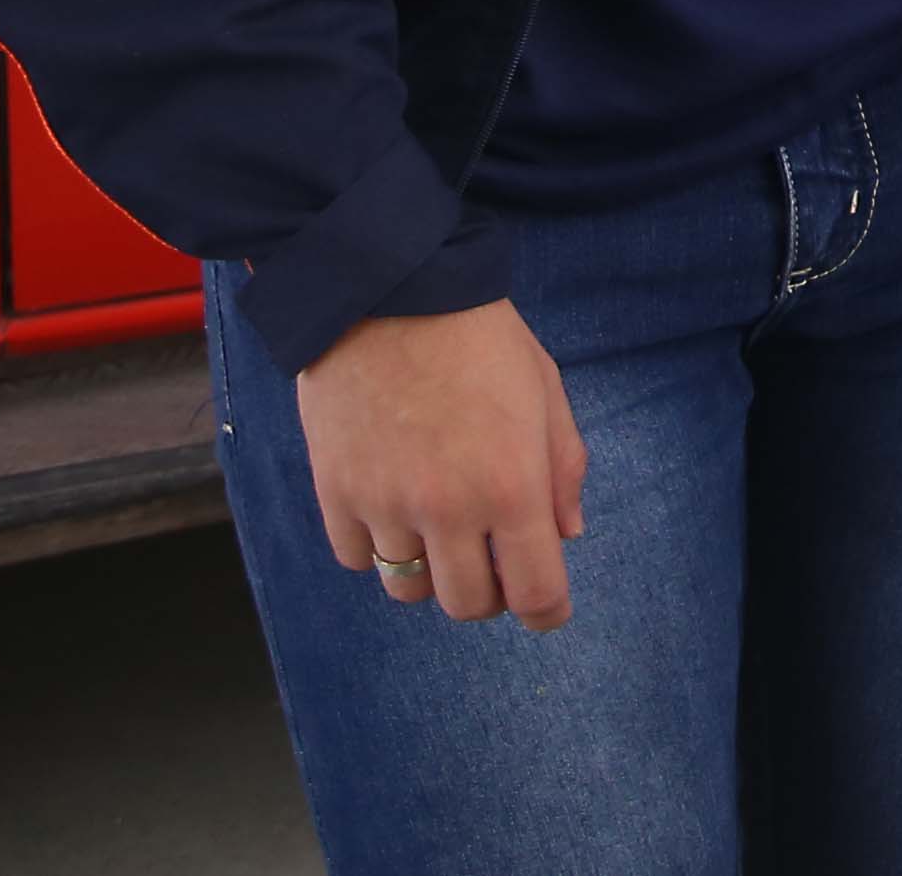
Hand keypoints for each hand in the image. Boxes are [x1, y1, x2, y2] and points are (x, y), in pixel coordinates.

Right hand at [294, 299, 589, 626]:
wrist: (387, 290)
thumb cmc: (478, 336)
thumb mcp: (545, 391)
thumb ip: (563, 469)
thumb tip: (567, 533)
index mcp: (512, 486)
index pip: (536, 593)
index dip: (546, 611)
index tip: (546, 606)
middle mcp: (448, 509)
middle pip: (468, 605)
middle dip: (490, 592)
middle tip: (493, 557)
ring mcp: (385, 505)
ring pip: (408, 589)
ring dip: (430, 572)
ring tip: (438, 527)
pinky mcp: (334, 493)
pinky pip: (357, 559)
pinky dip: (377, 546)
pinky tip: (392, 505)